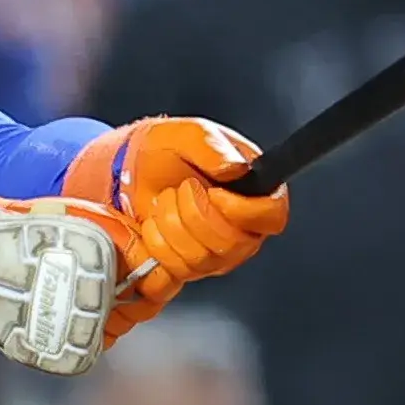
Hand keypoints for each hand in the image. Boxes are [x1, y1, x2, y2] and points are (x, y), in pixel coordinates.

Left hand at [63, 117, 289, 343]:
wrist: (132, 171)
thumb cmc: (166, 151)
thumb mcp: (187, 134)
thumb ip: (211, 145)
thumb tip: (236, 167)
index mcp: (255, 190)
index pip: (272, 215)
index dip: (244, 210)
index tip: (215, 193)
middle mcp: (243, 227)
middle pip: (235, 243)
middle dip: (195, 212)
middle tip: (182, 188)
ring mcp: (218, 253)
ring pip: (203, 259)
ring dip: (172, 224)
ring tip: (166, 200)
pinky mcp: (192, 267)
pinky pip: (178, 270)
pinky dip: (157, 243)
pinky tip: (155, 223)